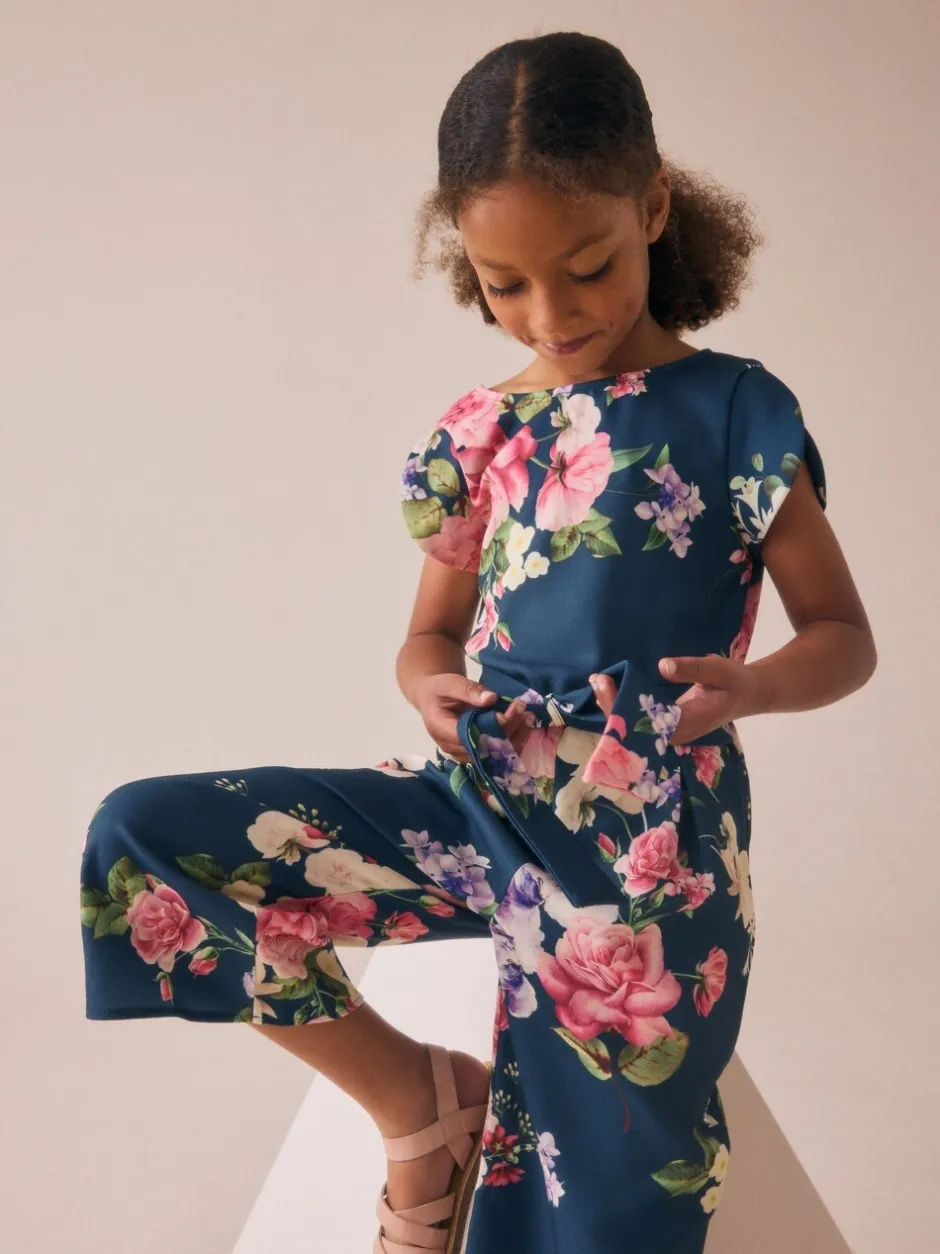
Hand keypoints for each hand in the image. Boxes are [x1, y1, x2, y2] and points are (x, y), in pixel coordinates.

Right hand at [413, 674, 528, 764]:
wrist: (433, 699)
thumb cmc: (439, 689)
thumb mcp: (450, 683)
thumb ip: (469, 690)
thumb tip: (491, 699)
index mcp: (440, 729)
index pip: (468, 737)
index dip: (490, 728)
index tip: (507, 712)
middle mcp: (451, 747)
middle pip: (483, 747)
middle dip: (507, 730)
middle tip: (523, 709)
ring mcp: (463, 753)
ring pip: (492, 754)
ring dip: (514, 738)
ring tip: (529, 717)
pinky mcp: (474, 753)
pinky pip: (496, 753)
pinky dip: (513, 741)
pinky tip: (525, 727)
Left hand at [589, 656, 754, 745]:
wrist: (747, 695)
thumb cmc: (735, 682)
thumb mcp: (718, 670)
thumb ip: (692, 669)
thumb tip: (663, 666)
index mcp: (687, 724)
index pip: (645, 723)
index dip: (621, 709)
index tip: (606, 687)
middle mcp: (674, 734)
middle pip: (635, 730)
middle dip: (611, 707)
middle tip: (596, 679)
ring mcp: (670, 732)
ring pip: (635, 727)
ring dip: (614, 706)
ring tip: (598, 681)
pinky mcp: (667, 725)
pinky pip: (640, 720)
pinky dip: (623, 706)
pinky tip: (610, 690)